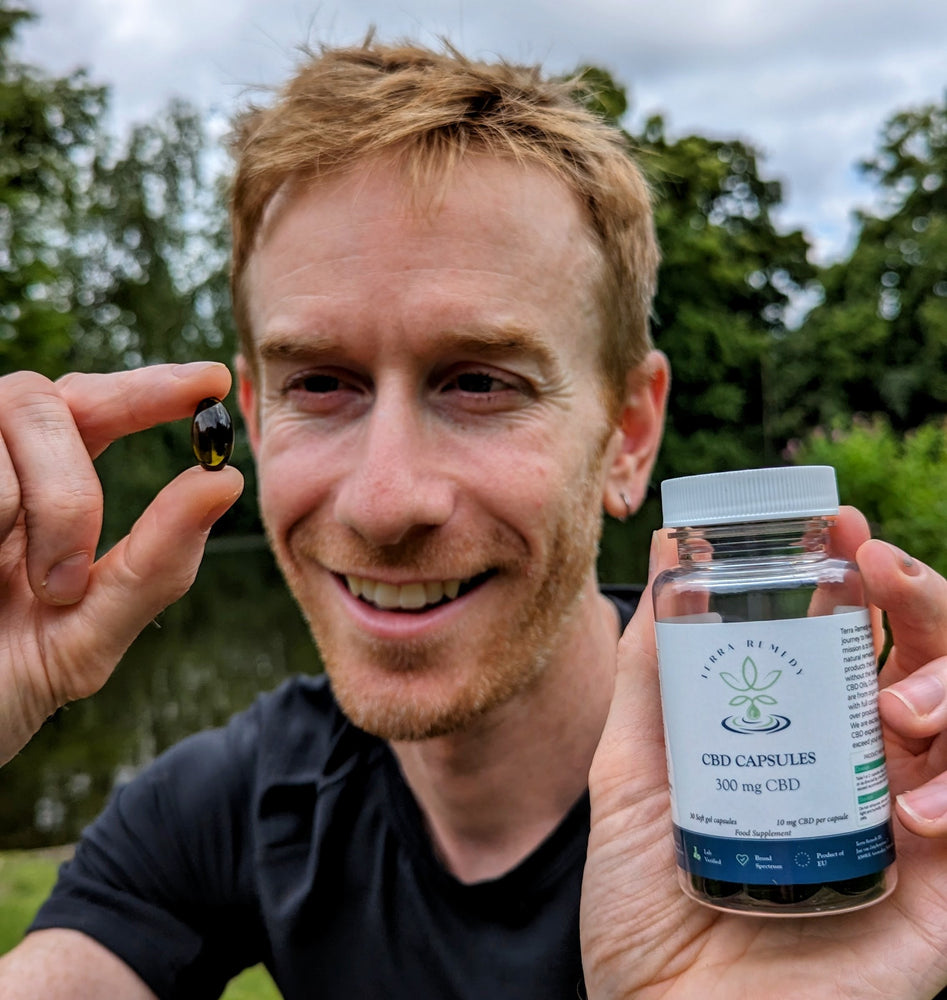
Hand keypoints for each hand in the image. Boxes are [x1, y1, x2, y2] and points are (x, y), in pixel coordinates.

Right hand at [0, 364, 242, 764]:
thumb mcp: (85, 637)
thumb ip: (156, 565)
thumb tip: (225, 482)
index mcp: (40, 489)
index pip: (95, 407)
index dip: (150, 386)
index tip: (211, 383)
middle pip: (43, 399)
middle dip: (68, 491)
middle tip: (64, 583)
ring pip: (3, 422)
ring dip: (22, 514)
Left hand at [581, 507, 946, 999]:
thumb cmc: (644, 902)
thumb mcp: (630, 769)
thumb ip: (651, 674)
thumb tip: (668, 563)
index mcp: (805, 733)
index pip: (857, 635)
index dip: (862, 573)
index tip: (840, 523)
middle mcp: (866, 767)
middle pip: (929, 658)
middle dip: (922, 597)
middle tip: (879, 566)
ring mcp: (911, 826)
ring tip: (891, 703)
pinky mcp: (939, 896)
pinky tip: (910, 807)